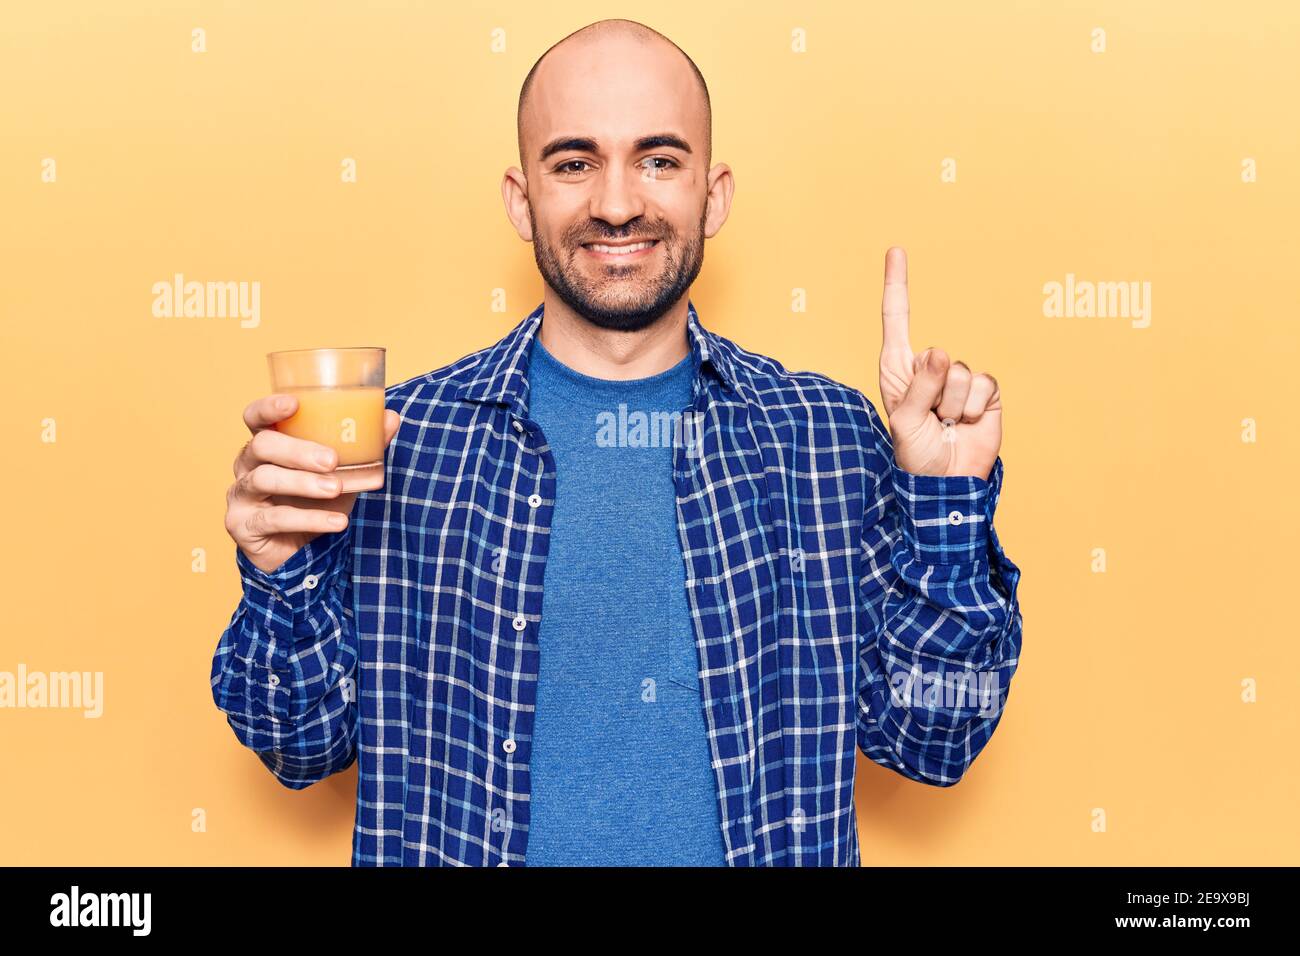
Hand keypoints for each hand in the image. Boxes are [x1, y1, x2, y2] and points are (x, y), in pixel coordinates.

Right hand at [225, 394, 400, 573]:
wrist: (300, 553)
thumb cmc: (316, 501)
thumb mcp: (343, 473)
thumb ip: (365, 446)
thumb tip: (391, 418)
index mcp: (267, 444)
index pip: (255, 417)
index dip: (268, 407)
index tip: (293, 404)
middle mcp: (247, 465)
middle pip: (261, 445)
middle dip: (297, 450)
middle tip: (332, 460)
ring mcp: (241, 495)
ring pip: (264, 479)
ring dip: (303, 483)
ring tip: (336, 488)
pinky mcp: (242, 526)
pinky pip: (273, 519)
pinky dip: (309, 519)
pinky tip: (337, 521)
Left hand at [878, 247, 1001, 479]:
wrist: (948, 481)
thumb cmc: (916, 454)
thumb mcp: (904, 422)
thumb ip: (918, 387)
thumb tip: (942, 353)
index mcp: (898, 369)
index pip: (897, 320)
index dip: (897, 286)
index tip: (896, 250)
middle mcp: (929, 368)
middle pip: (934, 355)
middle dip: (931, 393)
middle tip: (930, 420)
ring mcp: (958, 378)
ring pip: (960, 373)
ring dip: (952, 406)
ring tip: (947, 425)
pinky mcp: (985, 391)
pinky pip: (983, 385)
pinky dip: (974, 410)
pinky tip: (967, 425)